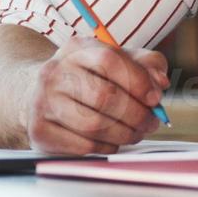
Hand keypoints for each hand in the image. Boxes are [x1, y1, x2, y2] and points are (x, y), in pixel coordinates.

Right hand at [25, 37, 168, 154]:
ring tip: (135, 133)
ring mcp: (42, 101)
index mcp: (76, 48)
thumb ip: (145, 65)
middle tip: (151, 123)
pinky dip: (106, 148)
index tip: (156, 98)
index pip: (110, 61)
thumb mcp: (116, 61)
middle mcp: (54, 71)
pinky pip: (83, 146)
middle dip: (136, 114)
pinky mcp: (39, 130)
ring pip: (94, 125)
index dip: (138, 82)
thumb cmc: (88, 78)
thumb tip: (160, 83)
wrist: (38, 94)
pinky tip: (112, 142)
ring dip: (124, 134)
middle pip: (104, 96)